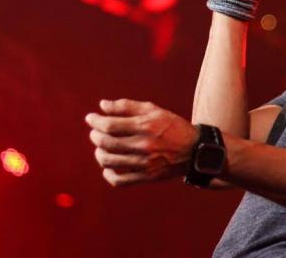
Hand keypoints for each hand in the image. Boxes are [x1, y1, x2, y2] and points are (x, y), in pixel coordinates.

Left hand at [85, 99, 199, 186]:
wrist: (194, 150)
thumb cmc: (172, 126)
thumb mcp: (154, 110)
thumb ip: (127, 106)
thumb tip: (102, 105)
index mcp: (146, 126)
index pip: (110, 125)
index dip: (95, 121)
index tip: (90, 118)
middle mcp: (144, 145)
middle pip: (106, 142)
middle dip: (95, 136)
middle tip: (95, 132)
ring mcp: (144, 163)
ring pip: (109, 161)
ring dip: (98, 153)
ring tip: (100, 147)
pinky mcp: (146, 177)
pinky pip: (118, 180)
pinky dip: (108, 174)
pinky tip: (108, 166)